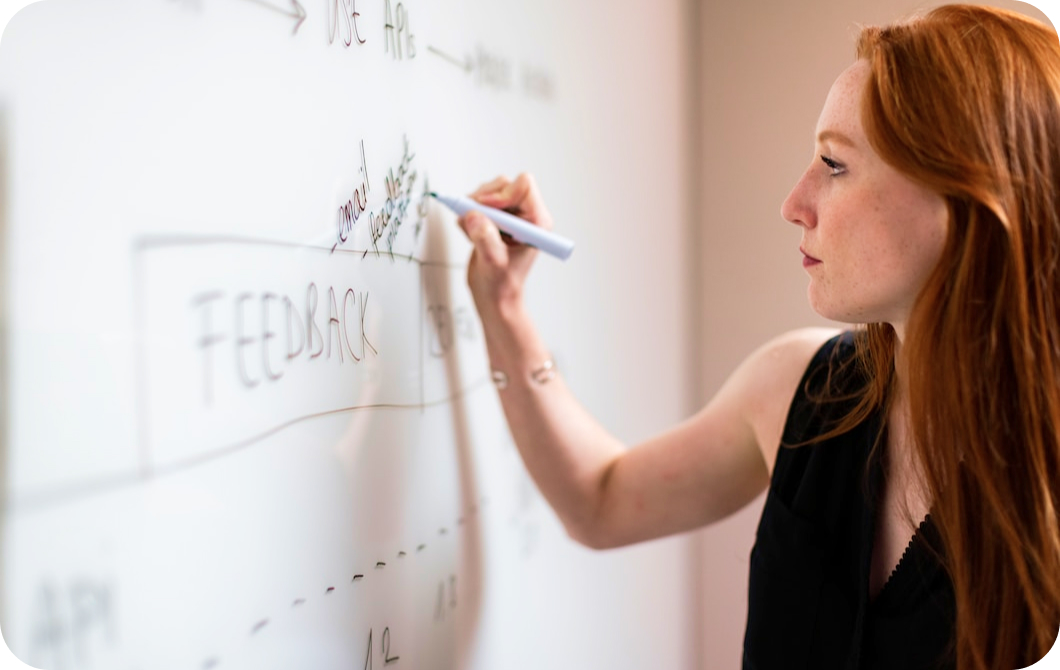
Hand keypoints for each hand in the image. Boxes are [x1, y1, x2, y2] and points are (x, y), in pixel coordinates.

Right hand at [457, 173, 553, 315]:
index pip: (524, 186)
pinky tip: (470, 233)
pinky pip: (478, 202)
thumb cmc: (502, 285)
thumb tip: (474, 216)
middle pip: (504, 185)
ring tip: (471, 230)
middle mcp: (526, 215)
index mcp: (536, 222)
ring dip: (474, 207)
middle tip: (472, 218)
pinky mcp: (496, 218)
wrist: (494, 295)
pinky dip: (468, 214)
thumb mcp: (493, 263)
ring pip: (490, 191)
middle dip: (484, 199)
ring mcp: (510, 216)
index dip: (501, 194)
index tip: (485, 209)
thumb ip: (485, 239)